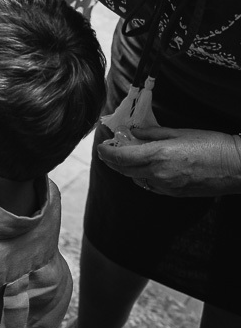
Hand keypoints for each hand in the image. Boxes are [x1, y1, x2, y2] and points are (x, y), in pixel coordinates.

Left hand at [97, 127, 240, 196]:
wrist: (237, 166)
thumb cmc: (211, 144)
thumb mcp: (179, 132)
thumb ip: (152, 134)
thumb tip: (133, 133)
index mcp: (158, 156)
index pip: (121, 157)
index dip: (106, 153)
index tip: (100, 147)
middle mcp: (159, 174)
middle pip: (124, 170)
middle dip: (112, 161)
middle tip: (108, 151)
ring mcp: (166, 187)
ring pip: (136, 179)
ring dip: (127, 169)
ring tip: (126, 156)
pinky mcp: (174, 194)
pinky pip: (150, 185)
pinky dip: (142, 176)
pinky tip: (146, 167)